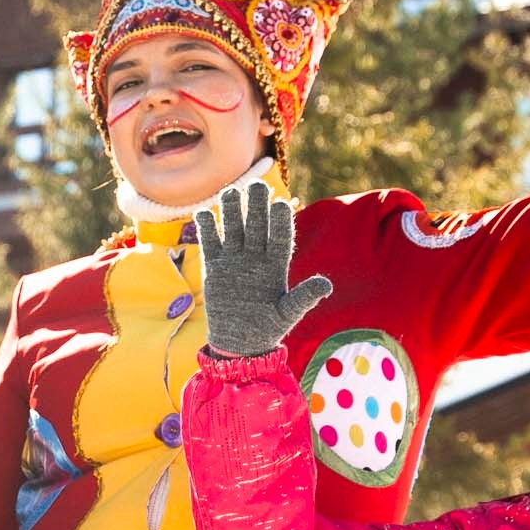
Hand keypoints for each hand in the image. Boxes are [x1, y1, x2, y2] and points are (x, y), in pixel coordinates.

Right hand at [196, 182, 333, 359]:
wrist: (239, 342)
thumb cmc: (267, 329)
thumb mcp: (287, 314)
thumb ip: (304, 298)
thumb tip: (327, 285)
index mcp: (277, 265)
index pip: (280, 238)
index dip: (281, 221)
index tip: (281, 205)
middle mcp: (256, 257)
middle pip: (257, 226)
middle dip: (257, 206)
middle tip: (257, 186)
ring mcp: (235, 259)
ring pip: (234, 228)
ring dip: (232, 211)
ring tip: (230, 192)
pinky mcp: (215, 266)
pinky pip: (211, 242)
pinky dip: (206, 228)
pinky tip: (203, 213)